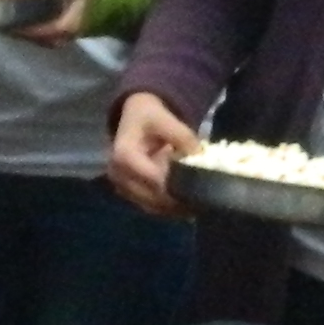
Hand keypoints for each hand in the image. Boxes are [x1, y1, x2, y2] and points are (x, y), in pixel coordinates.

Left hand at [0, 0, 98, 46]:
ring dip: (14, 26)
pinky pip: (34, 34)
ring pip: (28, 37)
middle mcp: (55, 39)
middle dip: (9, 25)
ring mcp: (55, 40)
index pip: (31, 31)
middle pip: (25, 36)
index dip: (14, 25)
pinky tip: (12, 14)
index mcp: (61, 28)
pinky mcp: (54, 37)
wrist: (112, 10)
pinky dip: (22, 26)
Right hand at [105, 93, 199, 218]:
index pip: (153, 178)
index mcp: (124, 156)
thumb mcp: (165, 119)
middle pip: (152, 197)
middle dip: (178, 199)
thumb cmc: (148, 116)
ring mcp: (122, 187)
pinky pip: (151, 207)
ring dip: (174, 207)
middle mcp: (118, 175)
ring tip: (199, 204)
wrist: (133, 117)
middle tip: (205, 199)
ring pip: (152, 207)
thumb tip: (200, 156)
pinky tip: (187, 205)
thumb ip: (183, 136)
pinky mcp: (129, 194)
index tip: (201, 185)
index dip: (176, 184)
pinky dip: (168, 208)